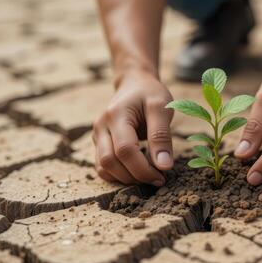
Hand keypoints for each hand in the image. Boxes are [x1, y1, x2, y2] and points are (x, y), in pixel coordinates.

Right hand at [92, 69, 173, 185]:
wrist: (134, 83)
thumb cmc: (150, 93)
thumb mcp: (162, 107)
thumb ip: (162, 135)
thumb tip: (164, 166)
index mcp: (116, 115)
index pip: (125, 150)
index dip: (142, 168)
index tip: (162, 176)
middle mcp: (101, 126)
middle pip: (110, 162)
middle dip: (134, 176)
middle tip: (157, 179)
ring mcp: (97, 135)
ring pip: (103, 168)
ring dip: (125, 179)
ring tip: (148, 176)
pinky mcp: (99, 143)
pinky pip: (102, 167)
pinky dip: (118, 175)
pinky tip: (136, 173)